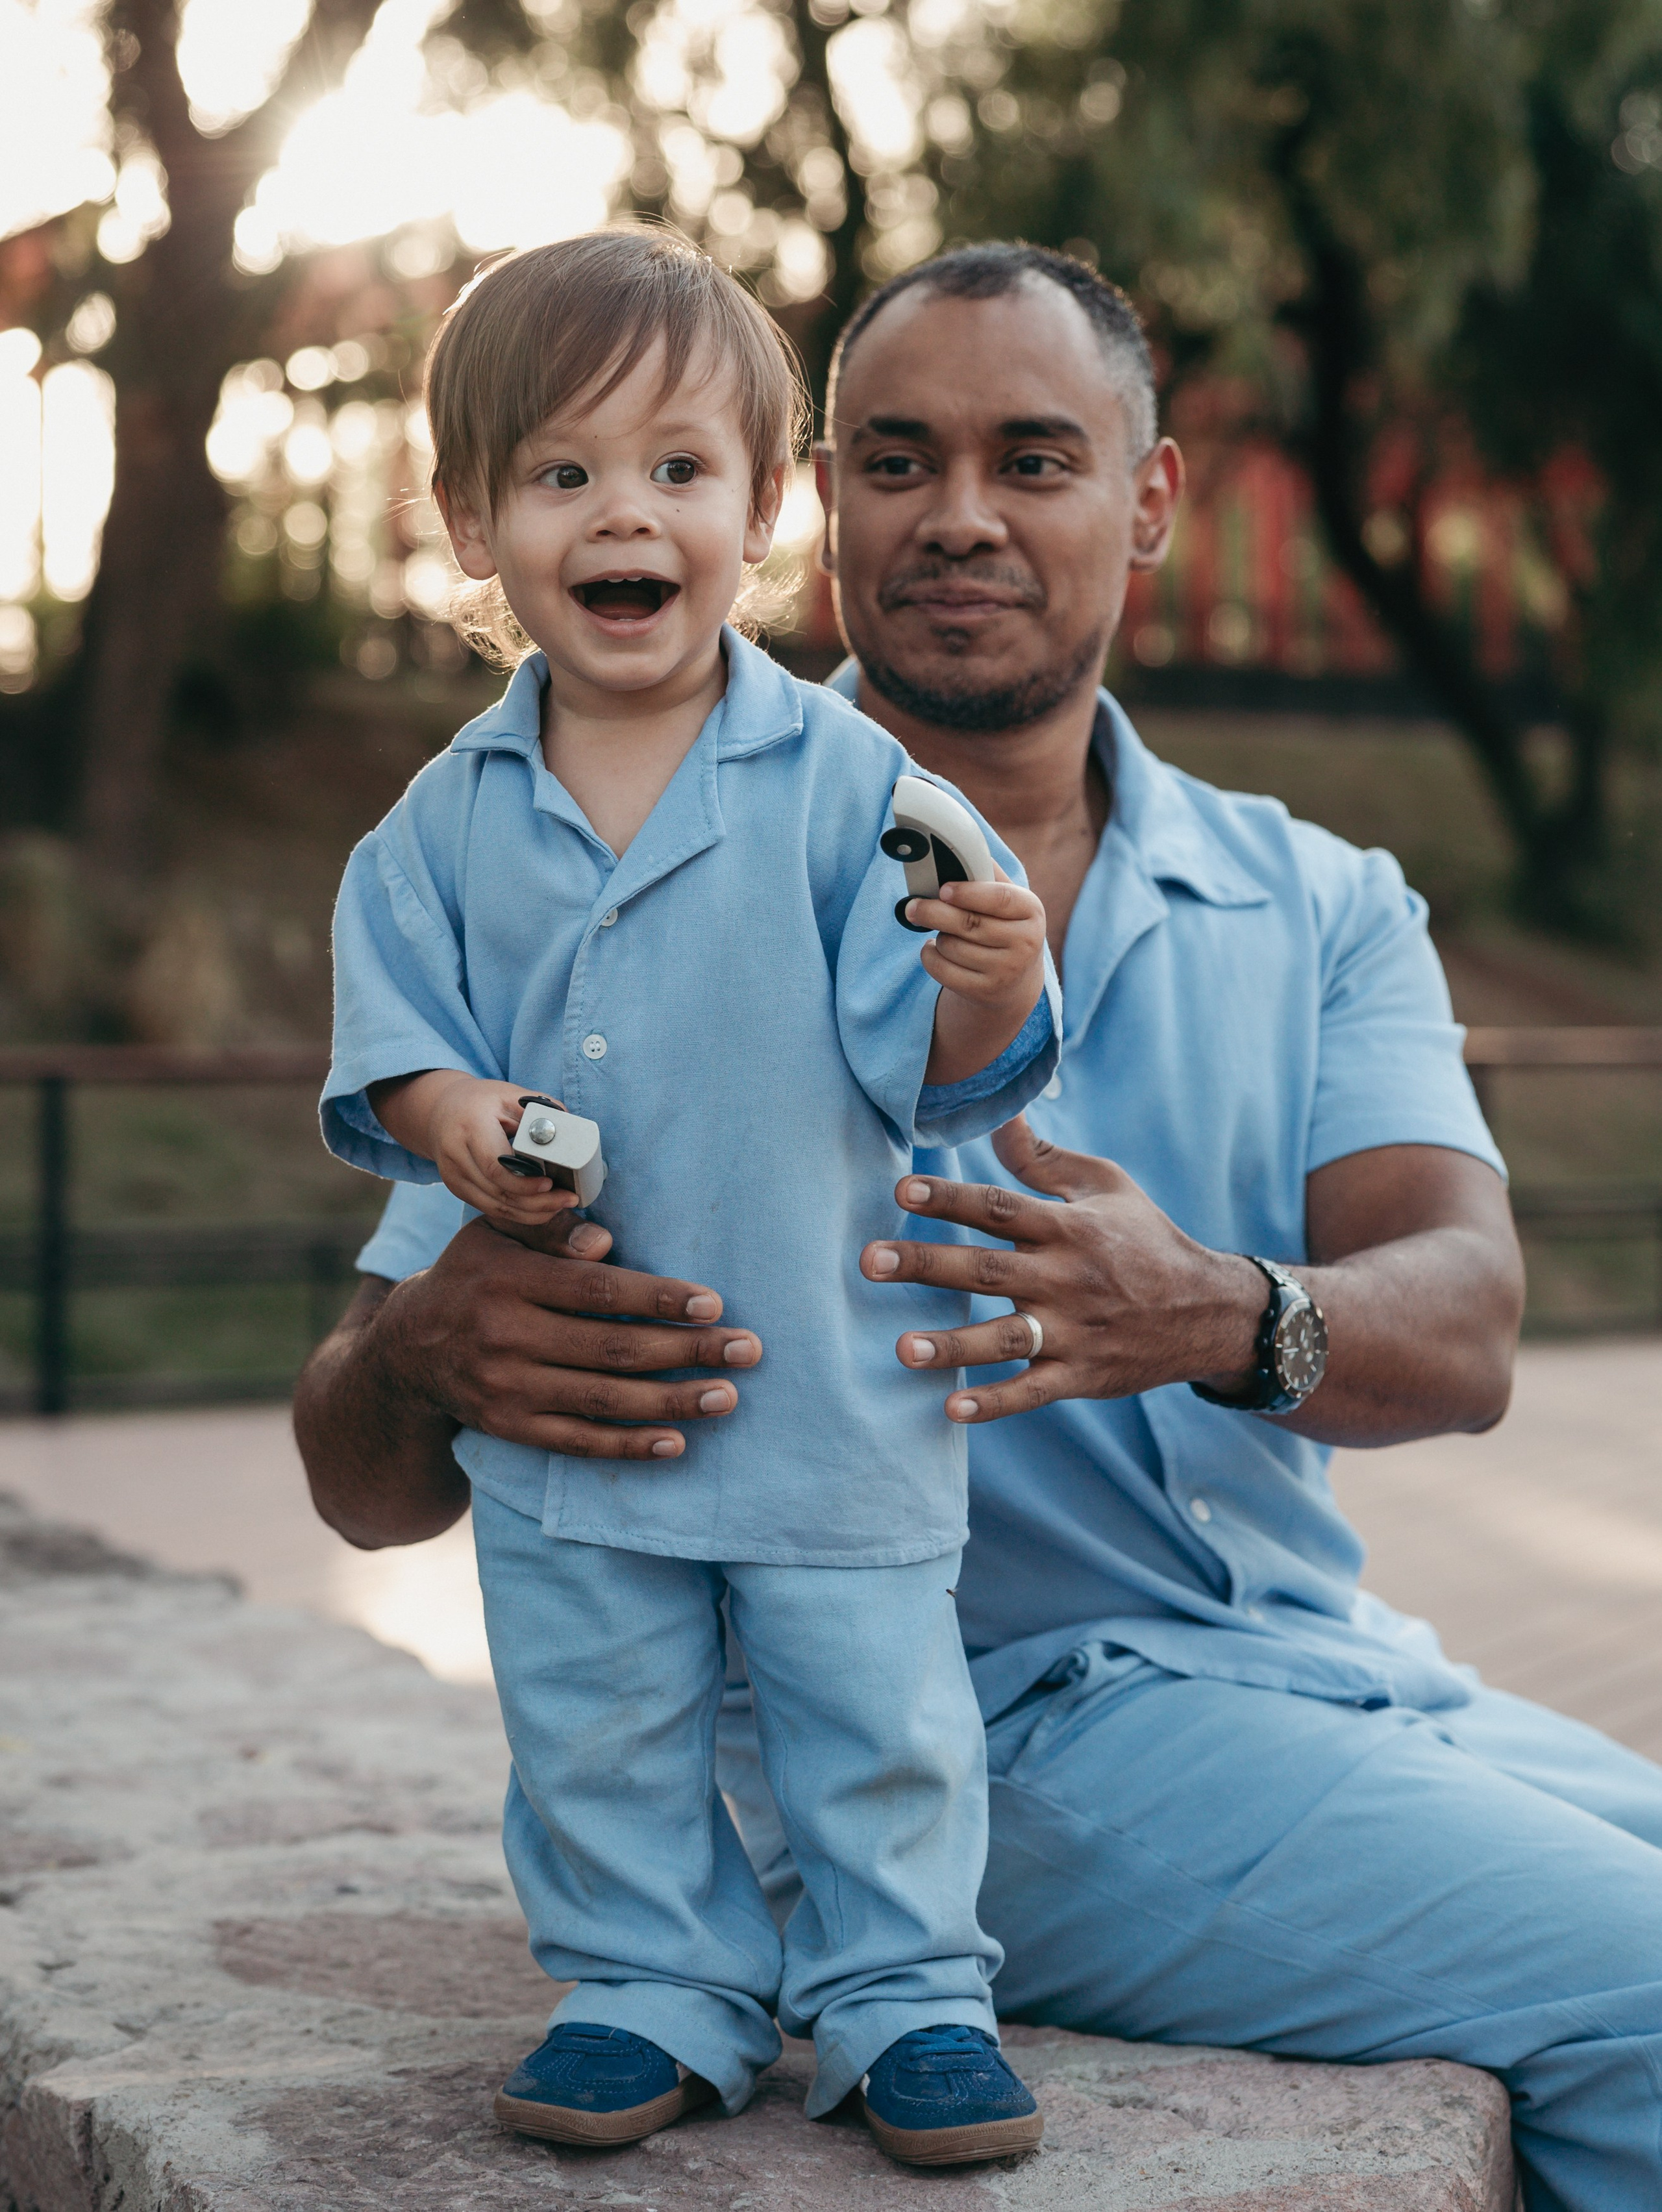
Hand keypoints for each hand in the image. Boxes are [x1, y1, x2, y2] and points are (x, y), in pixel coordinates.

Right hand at [372, 1071, 577, 1226]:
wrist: (441, 1110)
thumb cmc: (482, 1101)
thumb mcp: (511, 1095)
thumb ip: (541, 1111)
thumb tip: (572, 1131)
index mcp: (471, 1126)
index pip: (495, 1165)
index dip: (524, 1182)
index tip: (551, 1183)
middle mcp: (456, 1154)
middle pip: (498, 1191)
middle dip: (537, 1202)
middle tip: (568, 1200)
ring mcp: (453, 1175)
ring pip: (495, 1206)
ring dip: (531, 1212)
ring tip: (560, 1206)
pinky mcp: (456, 1188)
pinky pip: (489, 1208)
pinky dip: (517, 1213)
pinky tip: (539, 1210)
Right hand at [377, 1210, 762, 1458]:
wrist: (408, 1348)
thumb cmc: (474, 1275)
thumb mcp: (496, 1233)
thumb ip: (549, 1228)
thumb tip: (605, 1239)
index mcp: (508, 1278)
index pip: (596, 1291)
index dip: (657, 1297)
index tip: (713, 1302)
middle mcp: (505, 1336)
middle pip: (612, 1348)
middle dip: (687, 1351)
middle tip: (746, 1349)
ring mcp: (507, 1388)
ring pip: (603, 1399)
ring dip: (673, 1401)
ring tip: (728, 1395)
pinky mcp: (510, 1428)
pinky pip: (577, 1441)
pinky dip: (629, 1446)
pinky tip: (678, 1441)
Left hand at [860, 1115, 1261, 1422]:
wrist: (1209, 1311)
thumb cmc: (1147, 1240)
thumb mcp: (1107, 1188)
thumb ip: (1045, 1160)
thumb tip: (1001, 1117)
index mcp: (1069, 1229)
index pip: (1000, 1208)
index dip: (950, 1198)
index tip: (902, 1192)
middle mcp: (1067, 1279)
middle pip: (988, 1270)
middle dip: (926, 1264)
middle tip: (870, 1262)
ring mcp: (1075, 1331)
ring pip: (1006, 1339)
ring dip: (953, 1345)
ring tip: (903, 1347)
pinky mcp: (1082, 1375)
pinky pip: (1033, 1391)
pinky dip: (995, 1403)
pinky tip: (952, 1408)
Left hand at [912, 867, 1049, 1086]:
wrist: (1015, 978)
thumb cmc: (1003, 925)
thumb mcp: (1007, 899)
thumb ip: (986, 873)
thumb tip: (956, 843)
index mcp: (1032, 911)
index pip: (1000, 898)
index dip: (969, 892)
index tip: (943, 889)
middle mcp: (1026, 943)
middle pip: (969, 924)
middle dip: (933, 912)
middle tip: (912, 906)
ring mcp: (1007, 971)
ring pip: (952, 947)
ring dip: (937, 936)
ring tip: (942, 931)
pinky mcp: (986, 992)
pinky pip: (943, 970)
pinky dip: (930, 957)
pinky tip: (935, 949)